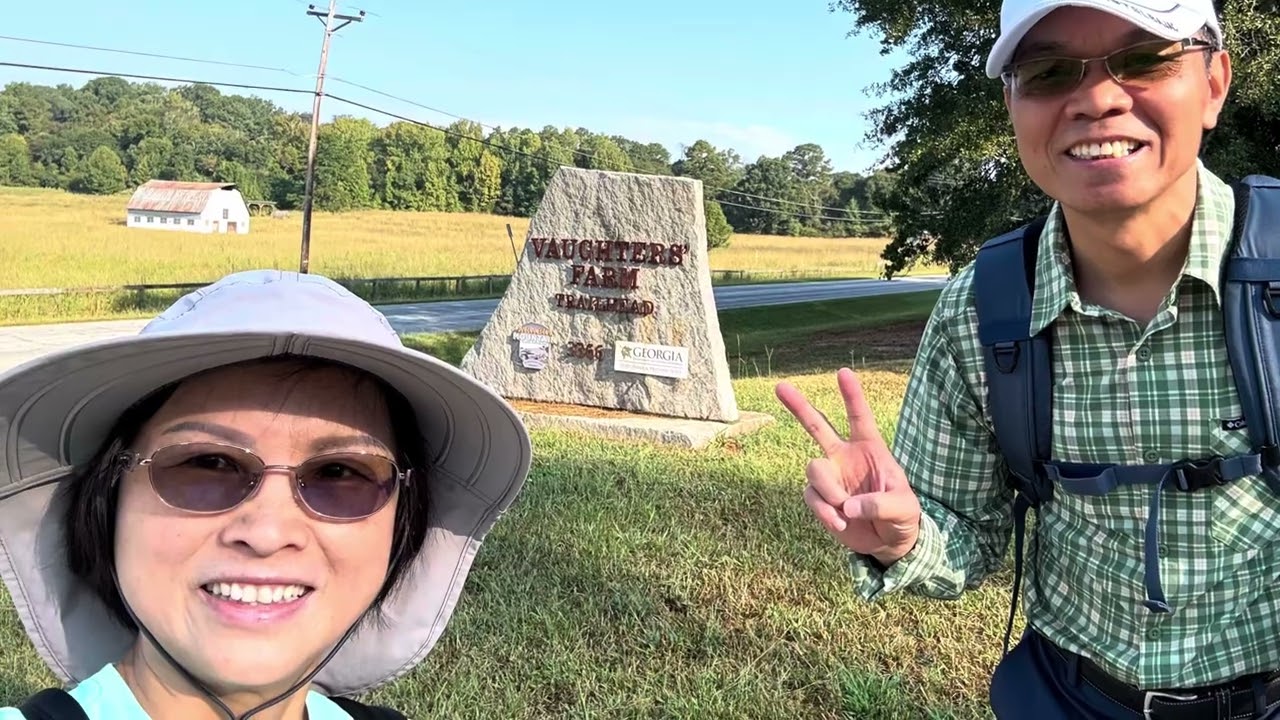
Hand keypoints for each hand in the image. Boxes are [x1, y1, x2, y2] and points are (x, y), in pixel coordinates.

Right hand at [775, 367, 920, 565]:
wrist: (887, 542)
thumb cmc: (902, 517)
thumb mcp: (903, 508)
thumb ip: (879, 504)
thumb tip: (847, 506)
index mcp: (870, 449)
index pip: (859, 417)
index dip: (852, 395)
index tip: (843, 372)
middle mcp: (845, 457)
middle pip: (817, 426)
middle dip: (798, 406)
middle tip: (780, 385)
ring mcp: (830, 476)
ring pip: (813, 469)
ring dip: (829, 491)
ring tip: (846, 511)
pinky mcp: (820, 498)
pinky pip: (811, 497)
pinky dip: (825, 512)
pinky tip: (841, 522)